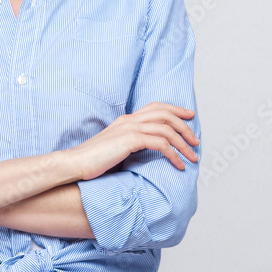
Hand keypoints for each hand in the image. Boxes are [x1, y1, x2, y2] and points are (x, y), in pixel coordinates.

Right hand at [68, 102, 198, 180]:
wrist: (75, 162)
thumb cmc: (92, 160)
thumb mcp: (113, 148)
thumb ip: (128, 144)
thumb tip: (145, 151)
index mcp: (126, 119)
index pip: (156, 107)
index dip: (175, 109)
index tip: (190, 116)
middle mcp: (129, 120)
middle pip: (165, 114)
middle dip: (185, 126)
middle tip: (196, 141)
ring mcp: (129, 128)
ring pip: (167, 129)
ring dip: (183, 143)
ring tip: (193, 157)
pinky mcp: (130, 140)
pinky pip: (160, 143)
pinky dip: (174, 154)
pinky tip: (179, 165)